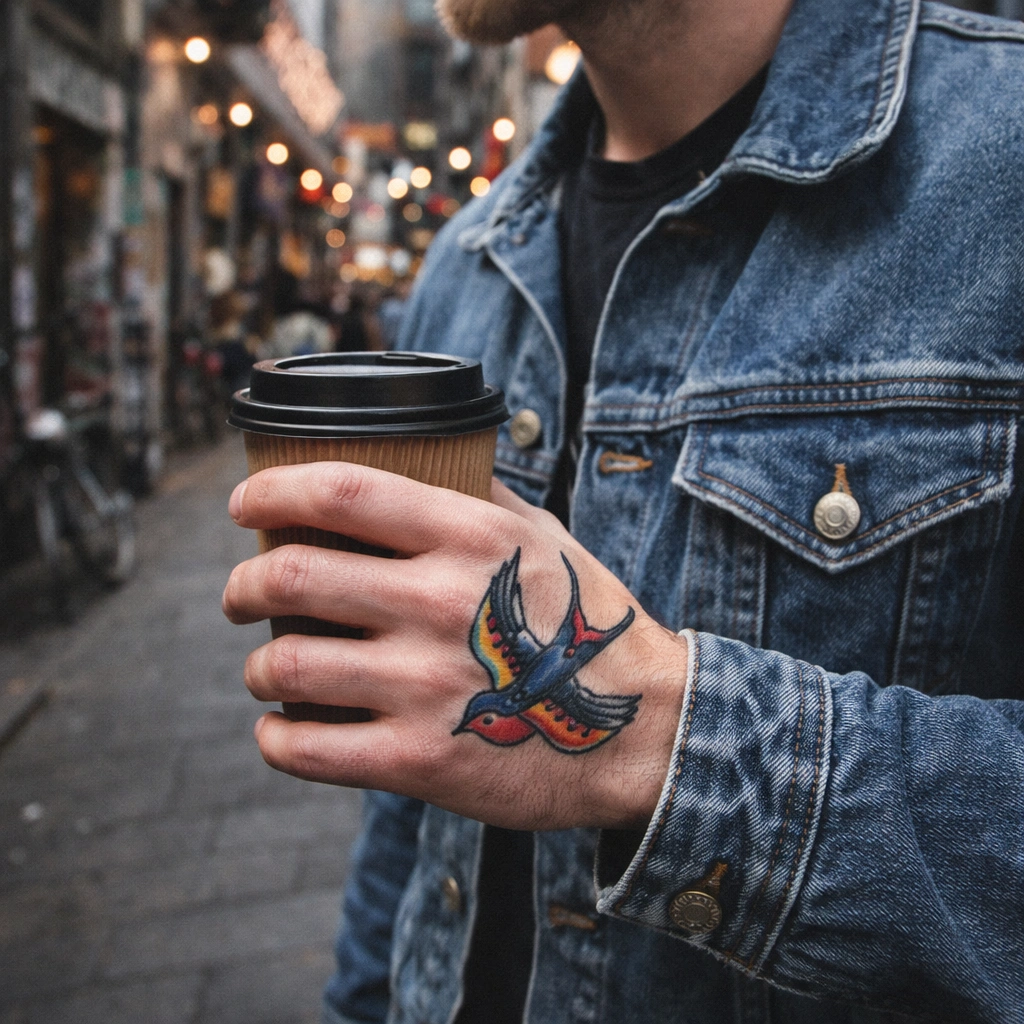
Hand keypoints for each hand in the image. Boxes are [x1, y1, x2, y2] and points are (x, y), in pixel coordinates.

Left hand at [222, 462, 688, 829]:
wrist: (642, 730)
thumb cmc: (586, 624)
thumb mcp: (544, 537)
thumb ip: (478, 497)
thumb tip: (420, 463)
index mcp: (469, 537)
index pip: (341, 491)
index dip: (273, 490)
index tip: (244, 503)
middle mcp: (440, 602)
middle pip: (291, 575)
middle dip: (242, 584)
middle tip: (239, 595)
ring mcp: (426, 685)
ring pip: (284, 665)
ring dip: (256, 666)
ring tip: (264, 668)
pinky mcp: (420, 760)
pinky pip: (306, 748)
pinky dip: (275, 739)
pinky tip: (281, 730)